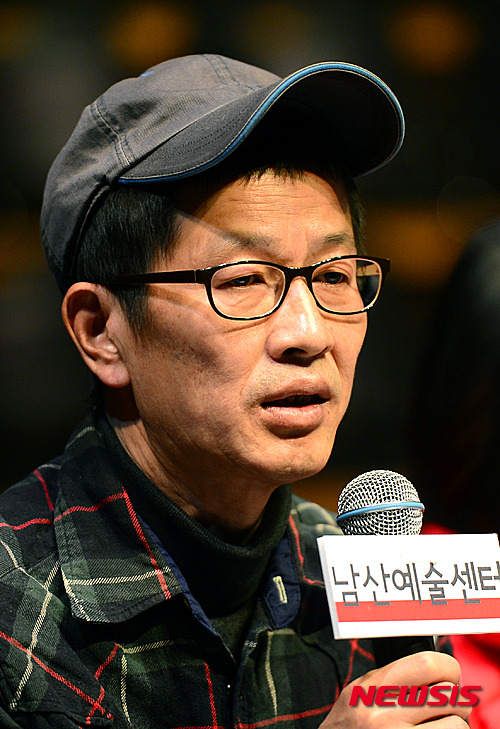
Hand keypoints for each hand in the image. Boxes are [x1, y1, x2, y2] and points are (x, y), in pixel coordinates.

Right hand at [320, 651, 471, 726]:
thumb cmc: (346, 728)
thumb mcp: (357, 693)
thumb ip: (390, 678)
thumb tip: (435, 666)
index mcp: (371, 687)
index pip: (427, 663)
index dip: (447, 668)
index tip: (447, 676)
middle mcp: (383, 714)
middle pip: (448, 695)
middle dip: (456, 701)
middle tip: (447, 706)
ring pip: (456, 725)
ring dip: (453, 726)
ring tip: (437, 726)